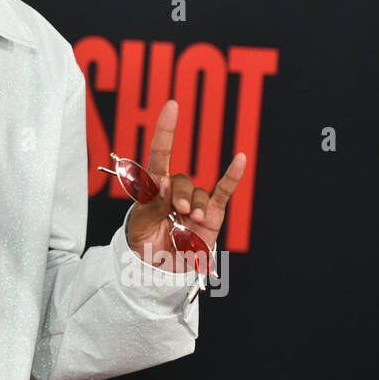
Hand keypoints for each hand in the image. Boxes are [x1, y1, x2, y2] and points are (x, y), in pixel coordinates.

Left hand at [125, 99, 245, 271]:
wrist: (158, 273)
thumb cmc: (143, 246)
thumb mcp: (138, 227)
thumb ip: (151, 206)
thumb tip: (163, 183)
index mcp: (151, 190)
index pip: (158, 154)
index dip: (165, 131)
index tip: (172, 106)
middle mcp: (173, 193)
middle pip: (180, 180)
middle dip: (180, 194)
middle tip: (178, 210)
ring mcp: (194, 204)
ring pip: (199, 193)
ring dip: (196, 204)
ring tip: (191, 220)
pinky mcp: (212, 216)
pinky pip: (223, 192)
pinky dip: (232, 176)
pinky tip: (240, 158)